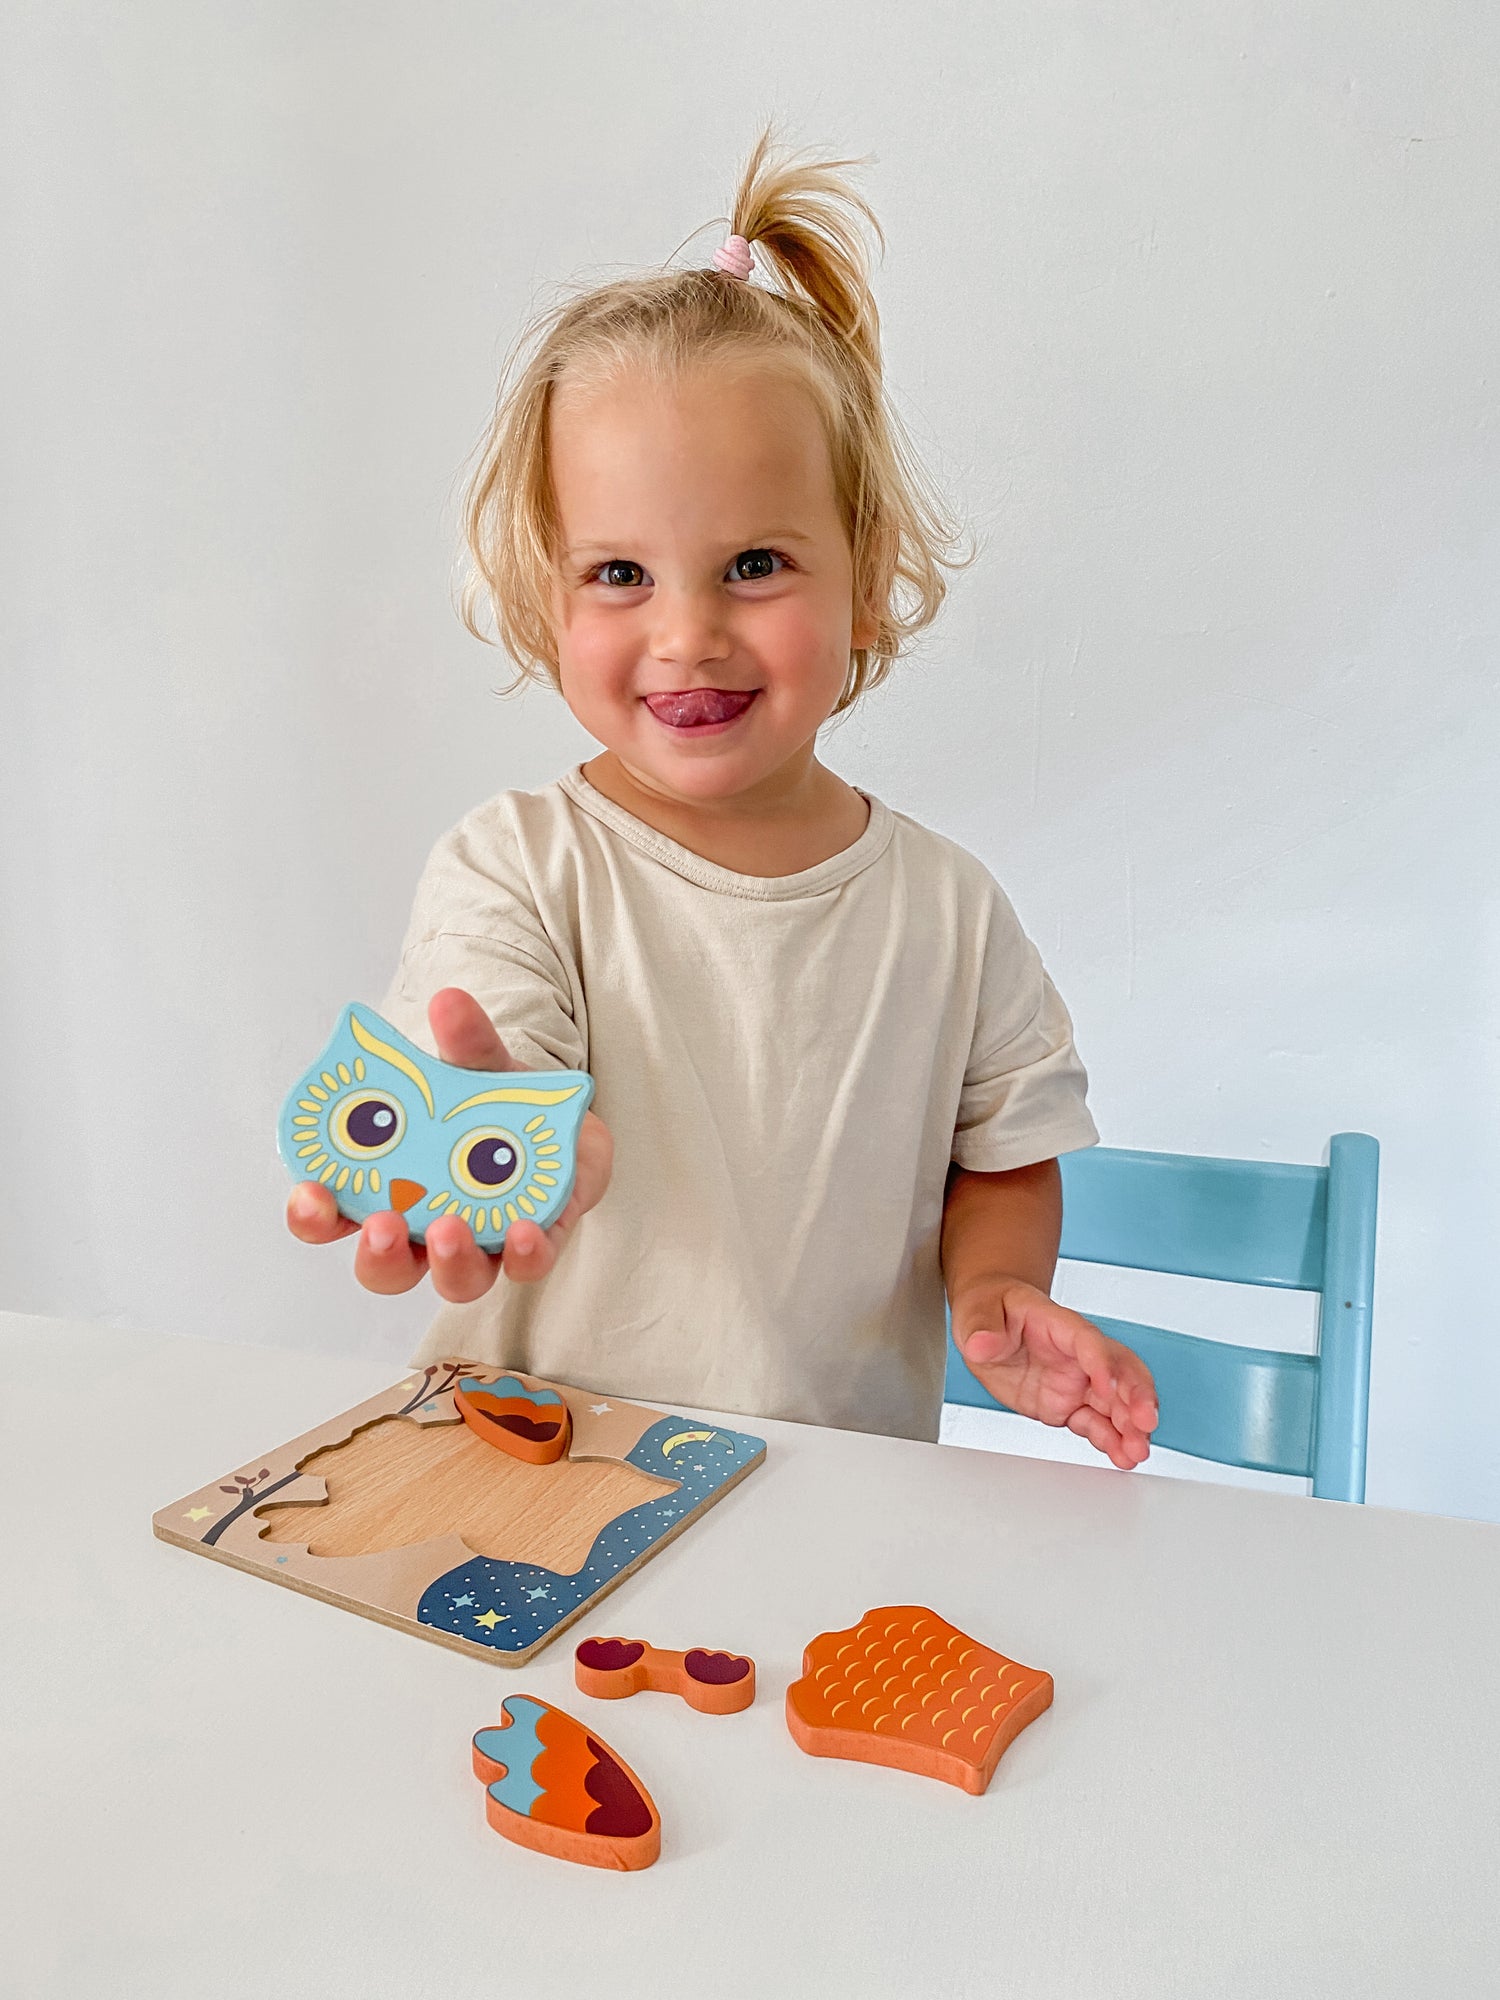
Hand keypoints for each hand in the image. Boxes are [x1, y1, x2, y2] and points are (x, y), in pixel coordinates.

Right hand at [285, 987, 612, 1301]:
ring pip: (453, 1280)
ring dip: (447, 1260)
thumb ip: (465, 1041)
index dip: (313, 1215)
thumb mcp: (479, 1065)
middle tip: (383, 1224)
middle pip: (385, 1268)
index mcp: (386, 1189)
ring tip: (448, 1229)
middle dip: (378, 1254)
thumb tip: (449, 1001)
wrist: (567, 1118)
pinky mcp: (534, 1244)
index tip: (311, 1193)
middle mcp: (424, 1230)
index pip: (332, 1216)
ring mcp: (480, 1244)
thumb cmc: (497, 1102)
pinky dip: (524, 1252)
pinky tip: (524, 1231)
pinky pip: (526, 1264)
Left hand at [951, 1279, 1157, 1469]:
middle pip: (1119, 1370)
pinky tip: (1123, 1457)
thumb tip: (982, 1343)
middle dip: (1136, 1396)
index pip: (1088, 1341)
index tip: (1108, 1385)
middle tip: (1145, 1423)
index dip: (1102, 1362)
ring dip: (1131, 1426)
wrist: (990, 1324)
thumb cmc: (992, 1309)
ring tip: (1137, 1452)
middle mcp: (1077, 1354)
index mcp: (1059, 1324)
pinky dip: (1112, 1440)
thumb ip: (983, 1328)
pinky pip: (1097, 1423)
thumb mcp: (977, 1312)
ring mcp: (1077, 1381)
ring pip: (1115, 1403)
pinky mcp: (1070, 1404)